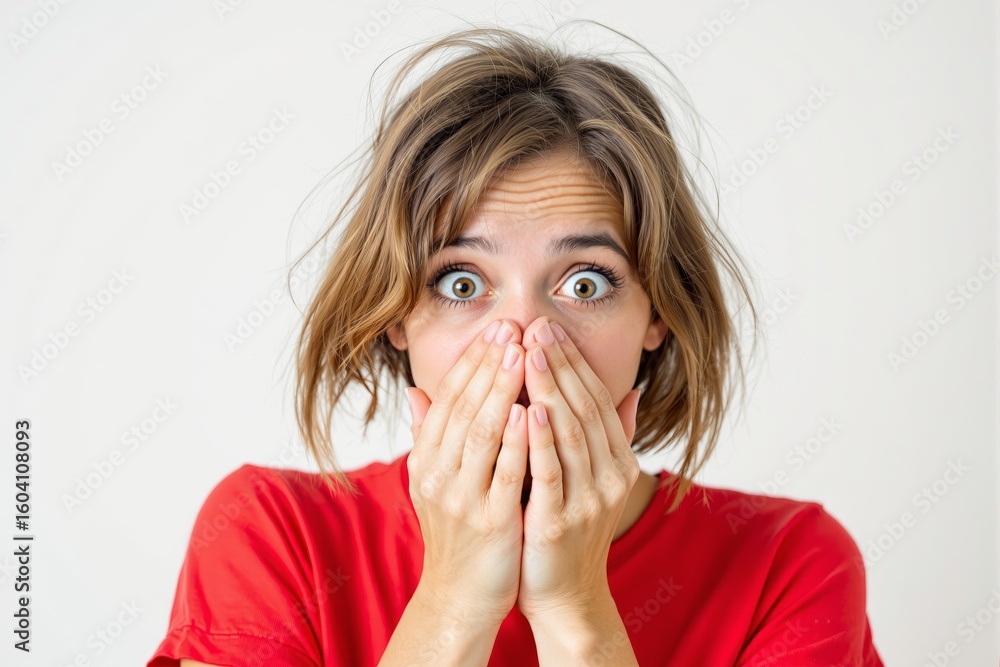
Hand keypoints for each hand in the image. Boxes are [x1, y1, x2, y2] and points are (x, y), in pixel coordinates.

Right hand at [405, 319, 528, 626]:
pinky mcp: (489, 522)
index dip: (472, 361)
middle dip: (489, 364)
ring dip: (500, 391)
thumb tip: (416, 390)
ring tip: (521, 354)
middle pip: (464, 408)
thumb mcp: (436, 480)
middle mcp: (437, 474)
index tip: (497, 329)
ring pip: (480, 433)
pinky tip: (526, 411)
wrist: (461, 596)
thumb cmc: (458, 532)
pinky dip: (513, 441)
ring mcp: (461, 498)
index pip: (449, 399)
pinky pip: (502, 474)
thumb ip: (430, 434)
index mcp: (427, 460)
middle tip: (512, 326)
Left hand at [514, 318, 641, 621]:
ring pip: (570, 433)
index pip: (595, 400)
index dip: (573, 362)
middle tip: (537, 325)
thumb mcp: (596, 480)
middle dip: (560, 364)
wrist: (564, 596)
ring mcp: (587, 501)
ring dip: (550, 389)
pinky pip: (550, 473)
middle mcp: (608, 477)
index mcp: (617, 463)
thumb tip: (631, 391)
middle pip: (584, 409)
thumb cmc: (571, 532)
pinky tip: (528, 409)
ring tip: (531, 352)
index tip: (549, 328)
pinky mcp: (560, 522)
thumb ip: (611, 436)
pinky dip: (541, 439)